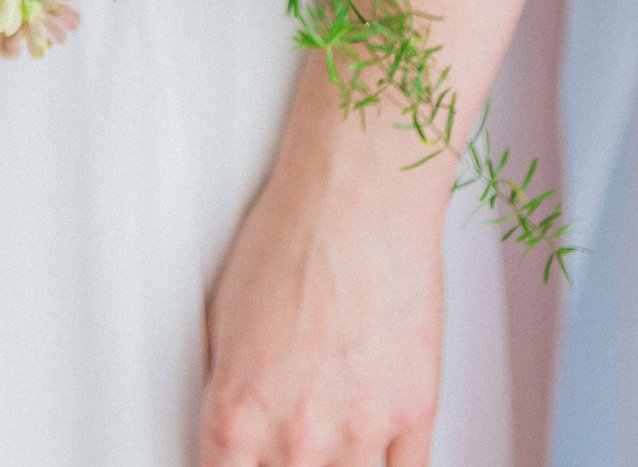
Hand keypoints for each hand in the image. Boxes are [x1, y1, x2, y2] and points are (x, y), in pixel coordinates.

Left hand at [200, 98, 449, 466]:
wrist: (358, 197)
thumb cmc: (293, 234)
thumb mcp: (224, 320)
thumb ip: (234, 392)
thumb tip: (237, 428)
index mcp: (236, 413)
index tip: (243, 462)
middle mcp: (294, 435)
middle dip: (285, 463)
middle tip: (291, 431)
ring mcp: (357, 431)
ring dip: (335, 464)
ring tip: (331, 432)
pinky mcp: (413, 414)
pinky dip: (386, 466)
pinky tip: (374, 451)